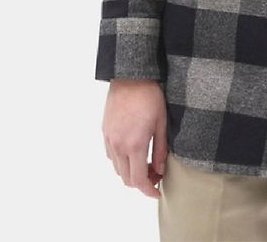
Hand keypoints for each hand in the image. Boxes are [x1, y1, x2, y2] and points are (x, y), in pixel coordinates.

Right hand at [101, 78, 167, 198]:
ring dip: (130, 172)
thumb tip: (160, 170)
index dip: (148, 191)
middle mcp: (118, 145)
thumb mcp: (161, 123)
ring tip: (146, 162)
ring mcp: (109, 139)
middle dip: (141, 182)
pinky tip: (133, 151)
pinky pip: (111, 155)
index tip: (157, 191)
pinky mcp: (105, 131)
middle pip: (126, 178)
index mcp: (134, 144)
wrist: (130, 76)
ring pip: (117, 168)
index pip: (138, 180)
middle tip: (155, 174)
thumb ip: (160, 149)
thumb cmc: (150, 96)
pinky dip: (121, 160)